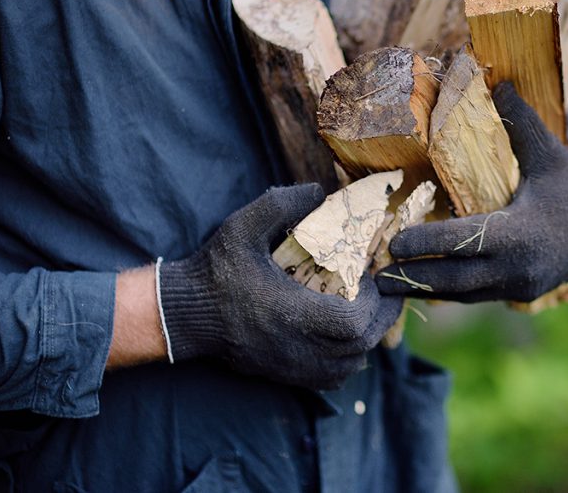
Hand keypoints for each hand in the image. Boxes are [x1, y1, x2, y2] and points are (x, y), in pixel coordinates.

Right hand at [158, 184, 403, 389]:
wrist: (185, 315)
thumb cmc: (216, 270)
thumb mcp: (242, 226)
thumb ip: (281, 204)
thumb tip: (319, 191)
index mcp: (290, 312)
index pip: (352, 321)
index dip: (371, 301)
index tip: (367, 276)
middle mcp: (296, 346)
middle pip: (361, 344)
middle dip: (380, 316)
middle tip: (382, 289)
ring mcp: (293, 366)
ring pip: (352, 363)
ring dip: (368, 336)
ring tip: (368, 308)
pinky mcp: (288, 375)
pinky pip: (335, 376)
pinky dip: (350, 357)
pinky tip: (345, 334)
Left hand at [376, 82, 567, 302]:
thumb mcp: (548, 151)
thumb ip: (520, 119)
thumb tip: (498, 79)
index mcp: (523, 232)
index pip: (465, 242)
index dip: (427, 244)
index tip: (394, 243)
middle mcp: (519, 268)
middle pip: (456, 279)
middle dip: (414, 278)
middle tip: (376, 275)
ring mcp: (520, 287)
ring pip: (463, 294)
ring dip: (425, 289)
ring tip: (388, 284)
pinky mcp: (520, 294)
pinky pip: (476, 296)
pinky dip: (448, 291)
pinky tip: (420, 285)